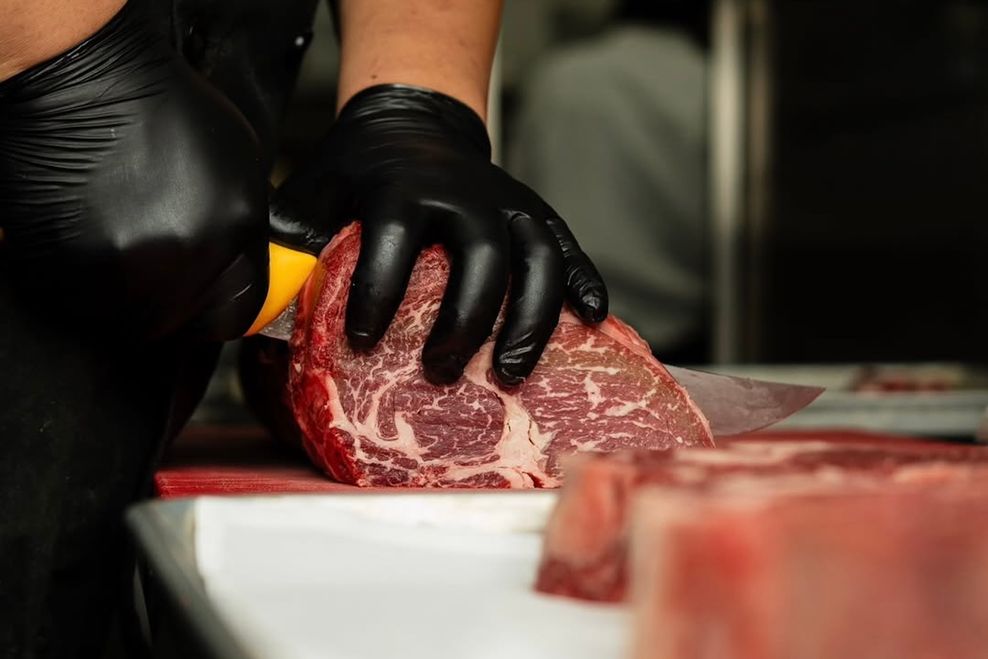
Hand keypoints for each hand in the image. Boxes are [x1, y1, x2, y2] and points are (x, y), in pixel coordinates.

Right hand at [0, 1, 268, 341]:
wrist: (80, 81)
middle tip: (159, 267)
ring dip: (126, 296)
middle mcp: (175, 260)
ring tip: (122, 244)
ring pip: (127, 321)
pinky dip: (84, 282)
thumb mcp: (240, 167)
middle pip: (179, 328)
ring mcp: (113, 270)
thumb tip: (240, 272)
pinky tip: (90, 238)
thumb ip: (244, 231)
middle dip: (174, 306)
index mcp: (227, 234)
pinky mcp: (58, 269)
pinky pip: (78, 301)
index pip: (235, 315)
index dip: (222, 308)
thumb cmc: (162, 111)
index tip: (210, 300)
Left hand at [270, 84, 607, 385]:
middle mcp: (464, 192)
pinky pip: (570, 247)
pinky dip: (585, 282)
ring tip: (511, 371)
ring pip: (537, 257)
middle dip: (465, 321)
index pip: (395, 242)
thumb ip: (288, 248)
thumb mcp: (311, 198)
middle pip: (481, 257)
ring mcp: (507, 201)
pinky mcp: (535, 212)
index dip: (380, 295)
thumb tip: (255, 314)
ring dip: (531, 318)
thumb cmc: (355, 174)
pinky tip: (592, 322)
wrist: (410, 120)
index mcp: (400, 187)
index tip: (365, 343)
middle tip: (443, 372)